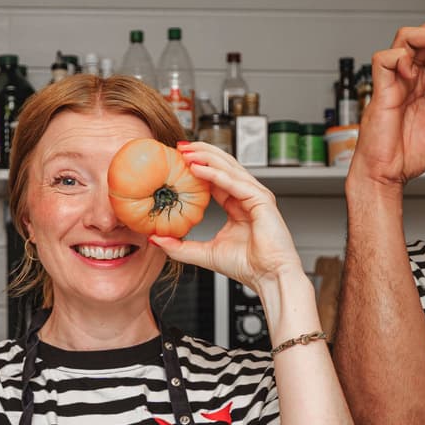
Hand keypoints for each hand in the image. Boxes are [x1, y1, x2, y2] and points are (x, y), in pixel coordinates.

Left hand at [150, 143, 303, 291]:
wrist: (269, 278)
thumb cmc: (247, 266)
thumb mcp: (204, 254)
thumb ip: (180, 247)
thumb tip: (155, 238)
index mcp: (238, 205)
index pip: (216, 177)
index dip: (197, 165)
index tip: (176, 159)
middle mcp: (248, 196)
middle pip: (224, 165)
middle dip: (201, 153)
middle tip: (179, 146)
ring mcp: (256, 196)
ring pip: (229, 168)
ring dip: (206, 157)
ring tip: (185, 151)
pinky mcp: (261, 200)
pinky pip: (234, 182)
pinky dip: (215, 174)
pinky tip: (197, 167)